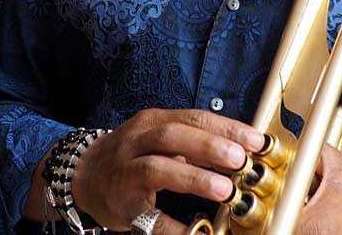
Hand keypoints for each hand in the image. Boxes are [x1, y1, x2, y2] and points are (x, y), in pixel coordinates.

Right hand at [68, 108, 266, 232]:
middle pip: (173, 136)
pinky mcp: (124, 204)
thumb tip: (240, 149)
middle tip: (240, 159)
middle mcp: (137, 142)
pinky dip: (174, 227)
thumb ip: (193, 142)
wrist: (85, 176)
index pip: (193, 118)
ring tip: (225, 189)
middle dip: (209, 146)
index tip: (257, 140)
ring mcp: (127, 172)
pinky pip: (150, 217)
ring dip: (193, 178)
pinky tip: (197, 233)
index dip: (227, 128)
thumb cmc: (132, 156)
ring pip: (158, 169)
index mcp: (153, 122)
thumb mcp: (158, 139)